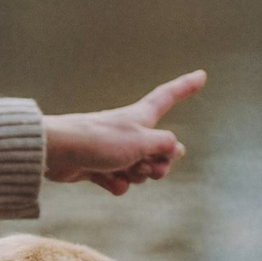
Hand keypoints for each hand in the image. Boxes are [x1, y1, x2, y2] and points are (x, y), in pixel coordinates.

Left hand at [43, 71, 205, 195]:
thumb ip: (164, 146)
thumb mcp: (142, 142)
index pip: (169, 96)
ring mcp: (115, 150)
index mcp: (142, 117)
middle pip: (160, 149)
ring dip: (136, 176)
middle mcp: (131, 131)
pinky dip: (117, 185)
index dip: (186, 86)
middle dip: (159, 165)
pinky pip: (119, 181)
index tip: (202, 75)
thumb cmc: (100, 141)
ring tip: (123, 171)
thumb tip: (176, 149)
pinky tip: (110, 183)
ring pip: (140, 170)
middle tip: (146, 167)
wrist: (59, 152)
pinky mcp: (100, 167)